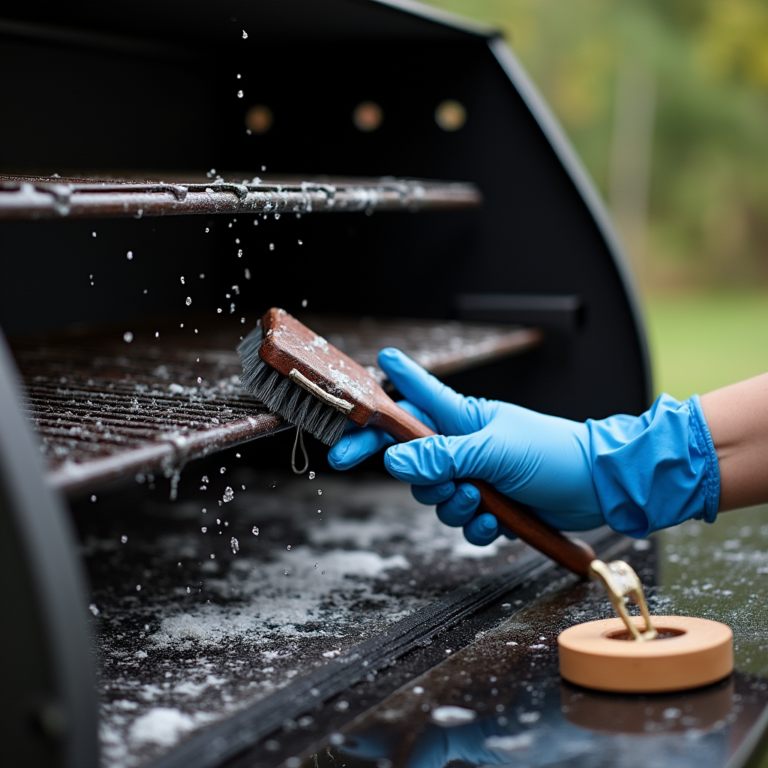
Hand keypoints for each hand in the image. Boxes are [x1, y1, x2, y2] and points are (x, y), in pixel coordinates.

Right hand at [328, 348, 603, 545]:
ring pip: (436, 499)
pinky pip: (464, 523)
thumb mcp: (494, 450)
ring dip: (455, 507)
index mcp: (462, 419)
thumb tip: (394, 460)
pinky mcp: (492, 505)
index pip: (407, 408)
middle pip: (413, 465)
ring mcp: (477, 477)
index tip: (348, 419)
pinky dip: (477, 527)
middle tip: (449, 485)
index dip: (376, 414)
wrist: (598, 487)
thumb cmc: (554, 452)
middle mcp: (463, 446)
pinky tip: (497, 523)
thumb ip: (443, 455)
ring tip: (483, 503)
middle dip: (424, 482)